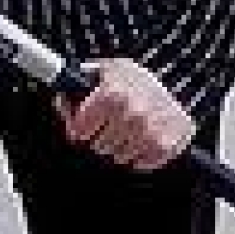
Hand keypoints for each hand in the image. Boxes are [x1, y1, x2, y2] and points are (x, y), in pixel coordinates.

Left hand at [54, 58, 195, 171]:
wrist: (175, 85)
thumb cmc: (134, 79)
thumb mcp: (106, 69)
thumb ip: (79, 80)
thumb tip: (59, 93)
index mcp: (111, 94)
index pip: (79, 130)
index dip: (77, 129)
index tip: (81, 128)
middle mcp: (131, 113)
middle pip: (97, 146)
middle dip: (98, 138)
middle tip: (107, 127)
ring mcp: (150, 131)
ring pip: (117, 156)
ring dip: (117, 148)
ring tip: (124, 131)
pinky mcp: (166, 145)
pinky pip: (140, 164)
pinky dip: (137, 157)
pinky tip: (139, 140)